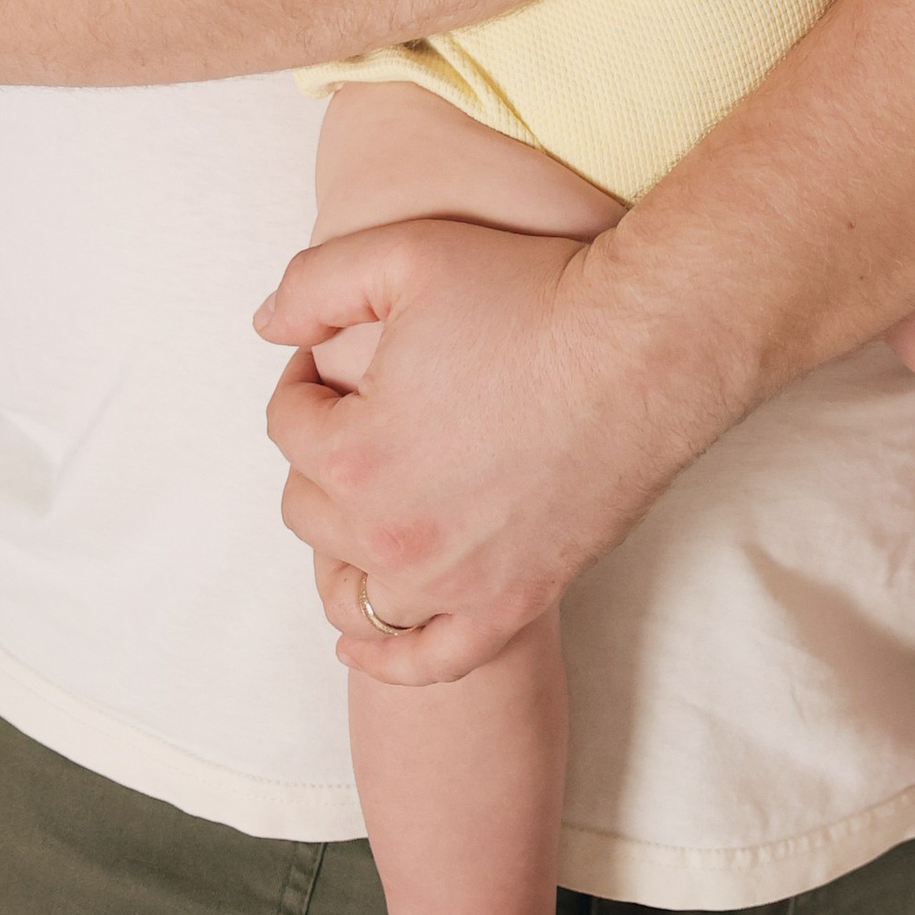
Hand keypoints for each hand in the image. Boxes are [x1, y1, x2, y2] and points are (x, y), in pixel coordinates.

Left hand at [259, 214, 692, 680]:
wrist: (648, 347)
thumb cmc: (534, 294)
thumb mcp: (408, 253)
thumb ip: (314, 283)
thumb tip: (266, 327)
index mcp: (356, 453)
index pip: (287, 425)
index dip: (305, 379)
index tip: (341, 356)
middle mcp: (393, 534)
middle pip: (309, 508)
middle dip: (325, 455)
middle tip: (372, 411)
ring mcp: (452, 580)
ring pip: (354, 588)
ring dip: (348, 543)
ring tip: (379, 496)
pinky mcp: (511, 603)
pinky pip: (427, 661)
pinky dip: (387, 658)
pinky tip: (361, 638)